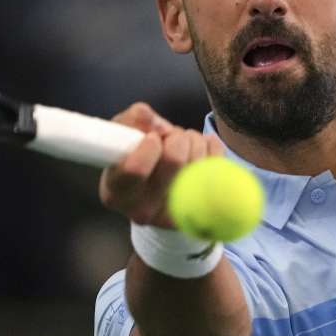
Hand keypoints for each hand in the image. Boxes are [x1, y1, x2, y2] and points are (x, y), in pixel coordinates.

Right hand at [99, 102, 224, 227]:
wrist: (154, 191)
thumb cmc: (134, 156)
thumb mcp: (123, 134)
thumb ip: (133, 120)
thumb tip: (156, 122)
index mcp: (116, 192)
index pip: (136, 168)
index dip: (150, 144)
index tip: (153, 137)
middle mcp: (142, 211)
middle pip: (175, 159)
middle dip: (176, 136)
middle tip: (170, 137)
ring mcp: (174, 215)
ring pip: (199, 160)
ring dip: (194, 140)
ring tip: (183, 143)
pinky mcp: (200, 212)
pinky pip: (219, 166)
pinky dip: (212, 148)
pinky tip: (200, 150)